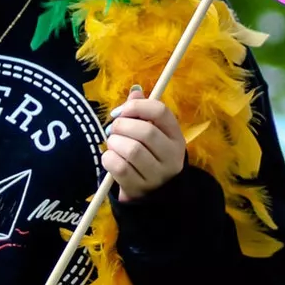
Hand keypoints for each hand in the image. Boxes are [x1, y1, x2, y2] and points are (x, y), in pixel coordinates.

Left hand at [101, 85, 186, 201]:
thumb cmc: (149, 155)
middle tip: (113, 129)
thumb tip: (135, 91)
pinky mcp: (140, 188)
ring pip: (132, 150)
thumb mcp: (152, 133)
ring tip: (113, 144)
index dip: (136, 107)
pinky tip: (110, 157)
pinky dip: (109, 158)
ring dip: (114, 143)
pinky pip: (119, 167)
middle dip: (121, 126)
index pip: (160, 111)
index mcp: (176, 136)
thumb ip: (142, 111)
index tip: (121, 111)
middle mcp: (171, 155)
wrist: (152, 193)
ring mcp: (157, 174)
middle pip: (145, 131)